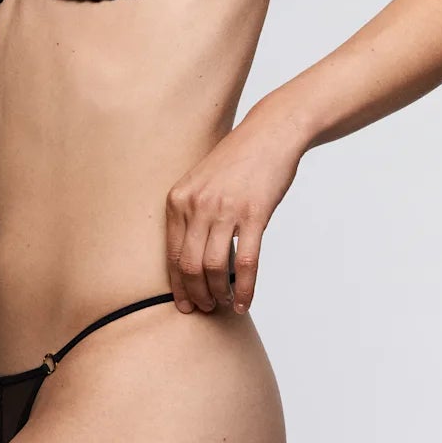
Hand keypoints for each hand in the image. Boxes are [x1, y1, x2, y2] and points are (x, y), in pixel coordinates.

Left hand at [164, 108, 303, 314]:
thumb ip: (192, 214)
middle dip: (197, 295)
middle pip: (190, 265)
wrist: (269, 133)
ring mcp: (225, 210)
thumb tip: (191, 258)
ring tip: (224, 304)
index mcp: (179, 199)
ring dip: (219, 294)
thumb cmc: (237, 160)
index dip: (177, 285)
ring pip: (215, 268)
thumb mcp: (201, 182)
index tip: (184, 304)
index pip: (172, 254)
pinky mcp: (254, 214)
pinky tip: (245, 301)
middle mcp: (197, 205)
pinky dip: (244, 288)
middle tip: (206, 309)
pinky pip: (245, 263)